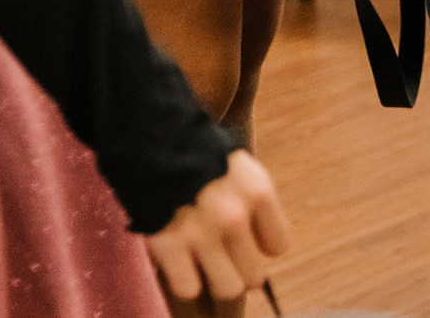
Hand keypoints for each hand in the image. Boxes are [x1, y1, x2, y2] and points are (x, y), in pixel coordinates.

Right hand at [143, 150, 289, 304]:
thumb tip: (264, 243)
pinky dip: (184, 281)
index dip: (260, 247)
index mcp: (258, 192)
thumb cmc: (197, 155)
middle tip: (226, 262)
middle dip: (241, 271)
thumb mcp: (240, 167)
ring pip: (227, 289)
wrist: (152, 139)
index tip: (247, 241)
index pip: (277, 245)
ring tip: (205, 268)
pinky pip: (189, 289)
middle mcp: (235, 216)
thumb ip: (254, 201)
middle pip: (254, 275)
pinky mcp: (167, 245)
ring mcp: (201, 234)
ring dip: (216, 282)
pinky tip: (180, 265)